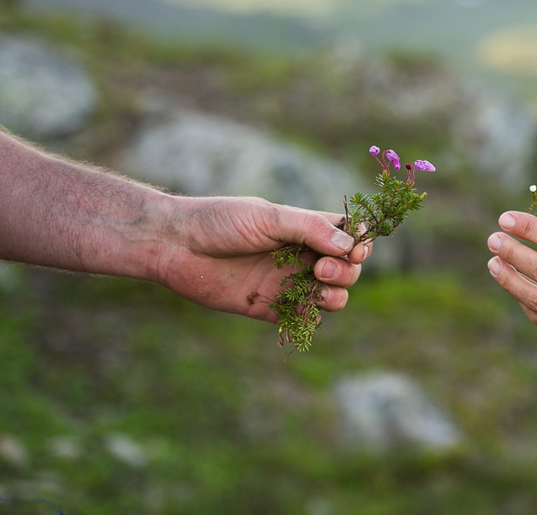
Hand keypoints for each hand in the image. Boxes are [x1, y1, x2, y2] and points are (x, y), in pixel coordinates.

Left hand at [154, 196, 368, 321]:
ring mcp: (288, 283)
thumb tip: (349, 246)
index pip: (348, 236)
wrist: (177, 247)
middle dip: (346, 270)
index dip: (359, 244)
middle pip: (347, 268)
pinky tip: (302, 310)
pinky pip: (303, 319)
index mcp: (305, 228)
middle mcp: (301, 256)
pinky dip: (311, 318)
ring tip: (318, 288)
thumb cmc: (221, 221)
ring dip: (336, 295)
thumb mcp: (269, 217)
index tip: (355, 248)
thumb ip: (310, 230)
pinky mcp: (269, 307)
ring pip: (332, 296)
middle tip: (322, 269)